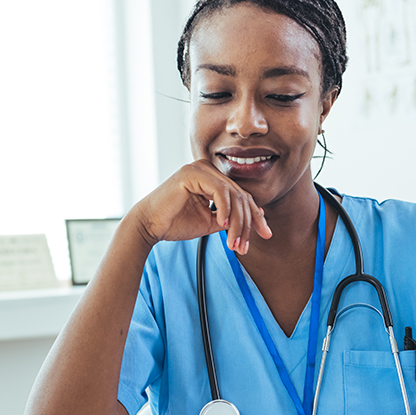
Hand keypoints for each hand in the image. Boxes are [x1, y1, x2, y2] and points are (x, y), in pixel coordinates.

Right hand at [129, 159, 271, 254]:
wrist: (149, 226)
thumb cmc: (176, 223)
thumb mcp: (211, 222)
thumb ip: (231, 217)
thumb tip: (257, 217)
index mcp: (212, 178)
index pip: (241, 196)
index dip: (255, 216)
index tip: (266, 234)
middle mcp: (207, 169)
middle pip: (240, 195)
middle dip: (248, 223)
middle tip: (245, 247)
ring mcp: (200, 168)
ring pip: (233, 195)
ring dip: (237, 222)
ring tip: (232, 243)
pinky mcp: (192, 173)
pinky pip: (219, 191)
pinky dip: (225, 209)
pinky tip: (223, 225)